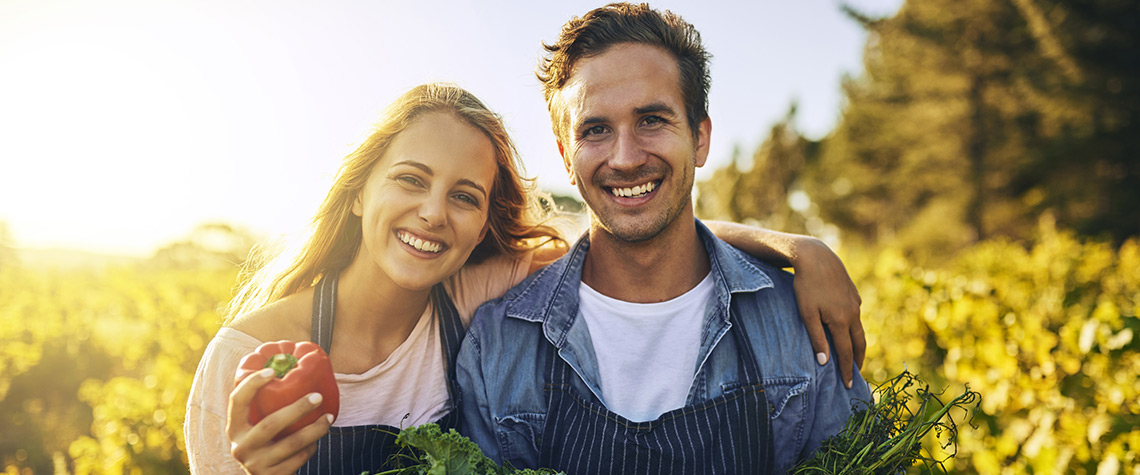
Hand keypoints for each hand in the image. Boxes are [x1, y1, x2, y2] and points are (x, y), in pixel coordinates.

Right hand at [226, 368, 333, 473]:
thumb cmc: (267, 444)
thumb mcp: (258, 428)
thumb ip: (266, 408)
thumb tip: (292, 368)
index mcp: (234, 428)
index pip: (237, 401)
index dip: (252, 384)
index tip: (272, 371)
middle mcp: (241, 447)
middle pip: (270, 424)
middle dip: (297, 408)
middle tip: (318, 396)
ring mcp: (255, 464)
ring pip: (291, 444)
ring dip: (315, 429)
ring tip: (329, 418)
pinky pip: (298, 458)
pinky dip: (310, 448)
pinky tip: (316, 441)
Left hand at [791, 237, 864, 388]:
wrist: (816, 256)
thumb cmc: (806, 286)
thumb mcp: (807, 313)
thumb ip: (816, 338)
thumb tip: (824, 363)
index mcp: (841, 321)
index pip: (846, 352)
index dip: (847, 370)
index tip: (849, 385)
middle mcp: (853, 313)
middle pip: (860, 343)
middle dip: (858, 360)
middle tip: (856, 373)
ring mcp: (856, 302)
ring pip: (860, 329)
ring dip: (858, 344)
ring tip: (853, 354)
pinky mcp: (854, 293)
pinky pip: (856, 315)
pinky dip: (854, 327)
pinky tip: (847, 328)